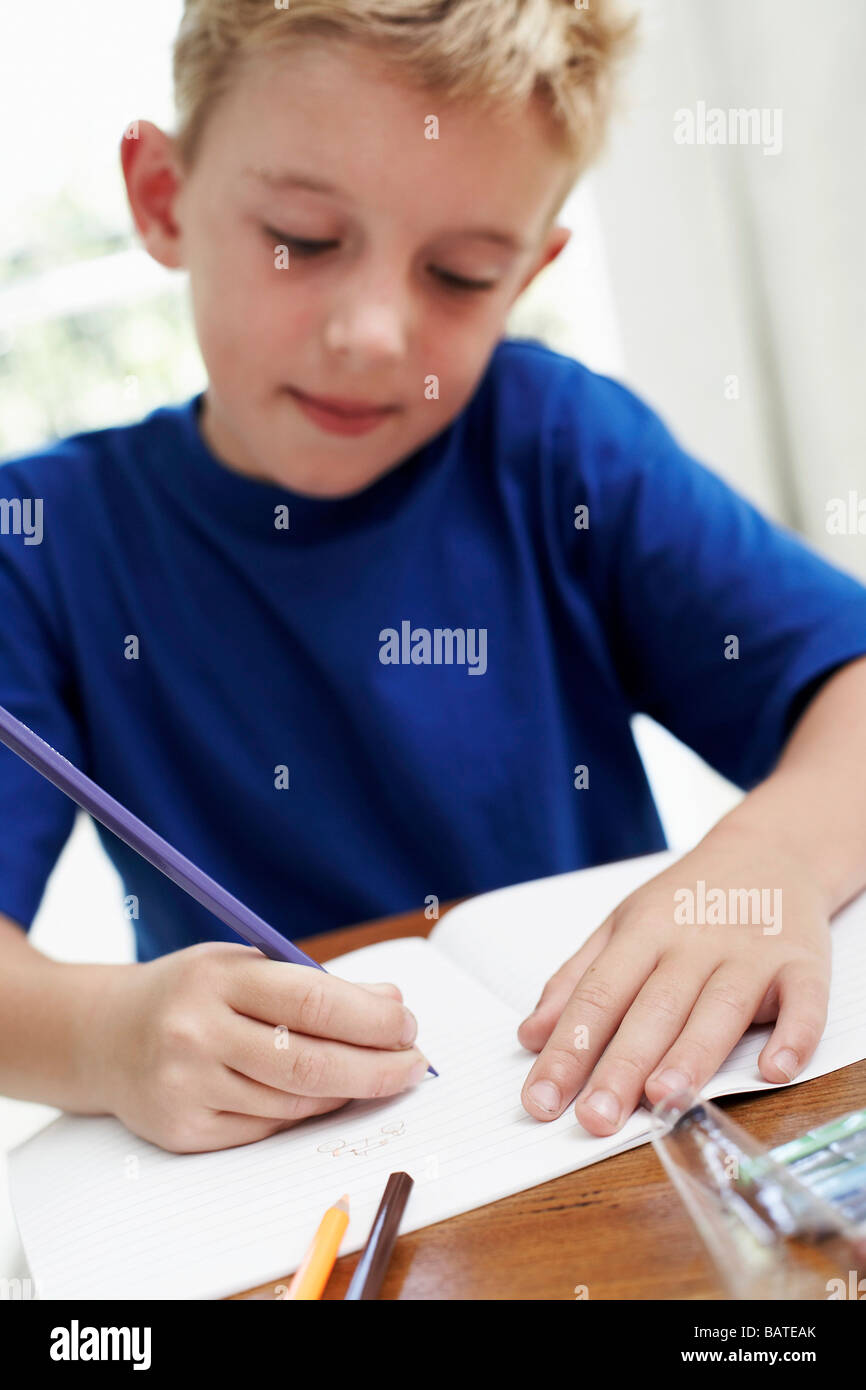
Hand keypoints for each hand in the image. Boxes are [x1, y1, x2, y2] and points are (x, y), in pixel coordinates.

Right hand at [98, 942, 427, 1151]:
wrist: (103, 1035)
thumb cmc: (192, 993)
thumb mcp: (243, 965)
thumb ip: (312, 984)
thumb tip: (391, 1004)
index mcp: (217, 978)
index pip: (312, 1000)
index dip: (371, 1018)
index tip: (407, 1024)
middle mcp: (196, 1032)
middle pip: (309, 1061)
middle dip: (376, 1067)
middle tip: (414, 1064)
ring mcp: (186, 1086)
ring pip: (294, 1101)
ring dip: (349, 1091)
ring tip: (379, 1076)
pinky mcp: (184, 1130)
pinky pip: (268, 1128)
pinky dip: (307, 1112)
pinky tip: (328, 1096)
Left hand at [517, 830, 831, 1134]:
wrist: (770, 849)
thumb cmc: (686, 901)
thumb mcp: (622, 925)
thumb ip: (577, 980)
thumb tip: (532, 1036)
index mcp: (642, 932)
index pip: (596, 996)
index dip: (567, 1050)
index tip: (541, 1101)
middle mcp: (694, 942)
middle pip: (653, 1008)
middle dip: (622, 1066)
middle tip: (595, 1119)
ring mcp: (750, 952)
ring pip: (719, 1008)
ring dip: (692, 1055)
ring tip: (662, 1100)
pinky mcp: (802, 962)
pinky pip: (803, 1002)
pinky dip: (794, 1035)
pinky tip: (775, 1069)